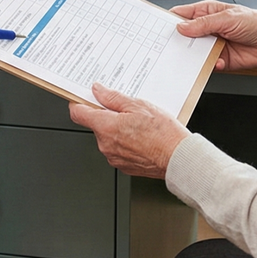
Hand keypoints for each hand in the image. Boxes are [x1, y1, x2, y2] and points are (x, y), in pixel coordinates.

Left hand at [68, 84, 190, 178]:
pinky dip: (126, 142)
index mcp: (106, 127)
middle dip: (108, 116)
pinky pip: (118, 150)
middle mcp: (105, 144)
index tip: (84, 97)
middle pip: (96, 125)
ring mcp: (114, 157)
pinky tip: (142, 138)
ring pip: (108, 137)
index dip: (79, 102)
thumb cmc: (163, 134)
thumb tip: (98, 91)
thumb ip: (113, 98)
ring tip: (140, 125)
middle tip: (126, 109)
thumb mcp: (139, 106)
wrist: (178, 159)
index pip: (78, 113)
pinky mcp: (123, 166)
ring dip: (118, 130)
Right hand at [171, 0, 256, 70]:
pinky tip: (217, 62)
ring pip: (192, 52)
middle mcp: (207, 29)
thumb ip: (203, 24)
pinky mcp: (218, 60)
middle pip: (183, 36)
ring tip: (192, 57)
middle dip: (177, 42)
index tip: (158, 28)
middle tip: (170, 46)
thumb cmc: (254, 22)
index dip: (169, 21)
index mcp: (206, 13)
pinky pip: (206, 65)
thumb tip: (182, 27)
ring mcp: (211, 45)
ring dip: (192, 56)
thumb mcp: (227, 18)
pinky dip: (208, 65)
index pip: (181, 16)